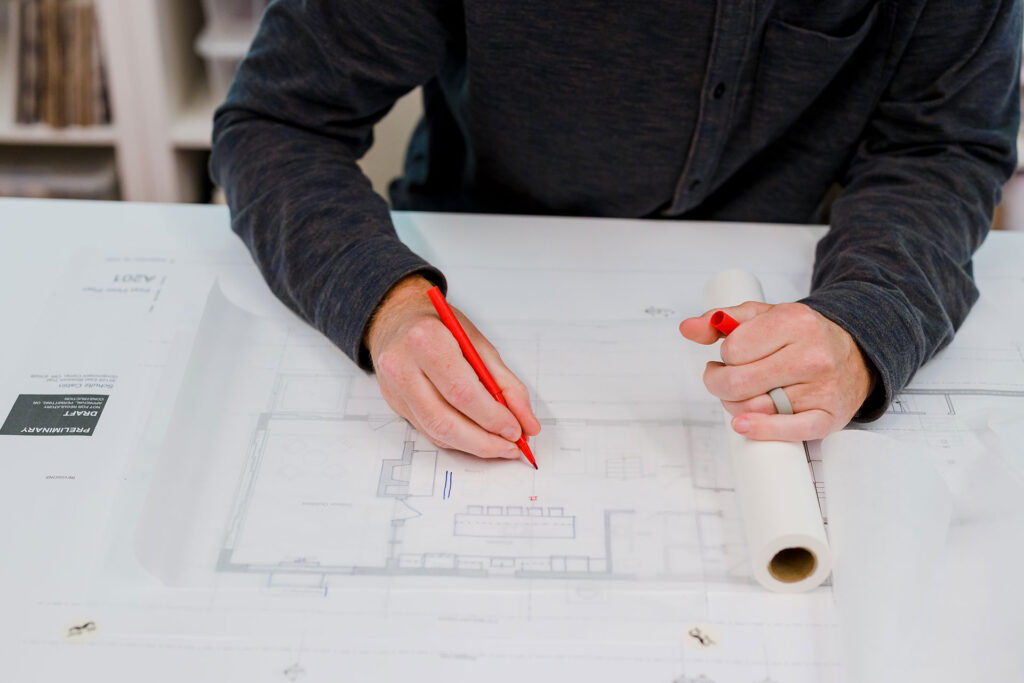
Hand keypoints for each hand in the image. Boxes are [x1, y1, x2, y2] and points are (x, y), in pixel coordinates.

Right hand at [365, 275, 541, 458]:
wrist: (398, 319)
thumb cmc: (440, 327)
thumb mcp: (478, 343)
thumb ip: (506, 384)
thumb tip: (526, 421)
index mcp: (428, 341)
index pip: (463, 392)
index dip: (492, 417)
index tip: (516, 429)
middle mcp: (403, 367)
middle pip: (446, 420)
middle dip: (484, 441)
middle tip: (511, 446)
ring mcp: (395, 389)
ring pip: (436, 433)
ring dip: (473, 445)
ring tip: (499, 446)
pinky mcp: (395, 405)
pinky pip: (430, 432)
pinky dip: (458, 439)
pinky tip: (477, 436)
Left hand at [679, 302, 873, 440]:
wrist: (856, 354)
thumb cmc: (803, 337)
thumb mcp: (763, 316)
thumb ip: (721, 319)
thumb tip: (688, 328)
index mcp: (794, 322)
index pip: (733, 349)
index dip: (724, 356)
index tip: (730, 356)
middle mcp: (811, 355)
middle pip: (738, 382)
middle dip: (720, 384)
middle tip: (724, 379)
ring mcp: (821, 388)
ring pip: (754, 408)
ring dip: (737, 406)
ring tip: (744, 393)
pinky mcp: (827, 417)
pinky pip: (787, 431)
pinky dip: (760, 430)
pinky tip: (744, 424)